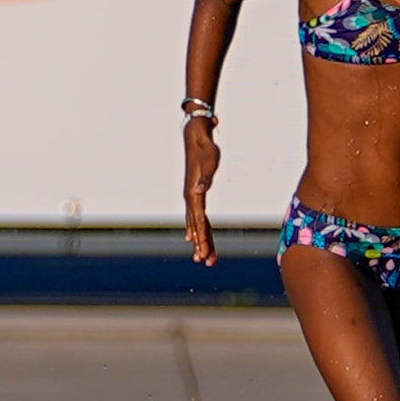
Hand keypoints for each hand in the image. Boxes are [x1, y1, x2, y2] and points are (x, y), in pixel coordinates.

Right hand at [183, 117, 221, 264]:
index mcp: (194, 194)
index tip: (205, 254)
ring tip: (203, 257)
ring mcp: (191, 197)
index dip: (203, 239)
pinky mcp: (194, 194)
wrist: (196, 138)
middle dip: (203, 245)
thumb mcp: (208, 164)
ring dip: (200, 240)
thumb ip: (204, 179)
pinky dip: (196, 229)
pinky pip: (196, 217)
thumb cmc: (205, 150)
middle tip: (207, 262)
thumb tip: (199, 191)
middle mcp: (190, 198)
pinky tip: (195, 238)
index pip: (199, 222)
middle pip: (197, 227)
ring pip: (196, 224)